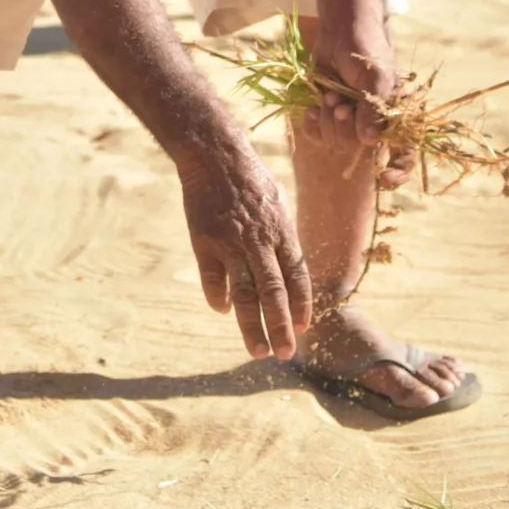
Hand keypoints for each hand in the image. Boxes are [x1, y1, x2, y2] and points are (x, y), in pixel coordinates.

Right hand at [179, 147, 312, 358]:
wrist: (215, 155)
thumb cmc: (251, 177)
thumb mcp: (278, 203)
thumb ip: (283, 236)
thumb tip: (287, 268)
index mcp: (282, 232)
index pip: (296, 277)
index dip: (301, 305)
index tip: (304, 328)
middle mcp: (259, 242)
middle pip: (273, 293)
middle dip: (281, 326)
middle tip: (285, 353)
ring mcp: (231, 244)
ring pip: (244, 294)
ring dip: (251, 326)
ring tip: (257, 350)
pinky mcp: (204, 242)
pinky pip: (213, 279)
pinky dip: (218, 297)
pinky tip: (224, 310)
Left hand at [314, 26, 418, 188]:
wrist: (341, 29)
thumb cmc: (367, 50)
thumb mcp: (375, 78)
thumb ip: (372, 110)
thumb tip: (370, 142)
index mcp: (394, 117)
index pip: (404, 155)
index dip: (399, 171)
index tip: (387, 180)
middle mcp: (372, 123)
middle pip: (361, 151)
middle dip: (346, 130)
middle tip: (340, 105)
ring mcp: (349, 120)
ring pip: (336, 143)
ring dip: (328, 121)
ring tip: (328, 95)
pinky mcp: (326, 113)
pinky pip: (317, 134)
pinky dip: (312, 123)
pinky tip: (312, 107)